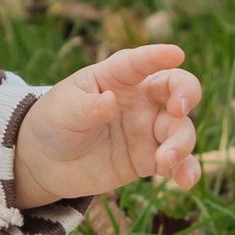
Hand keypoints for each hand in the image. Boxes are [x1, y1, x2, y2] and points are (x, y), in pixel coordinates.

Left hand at [13, 44, 202, 207]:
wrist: (47, 161)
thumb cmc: (55, 122)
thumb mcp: (63, 112)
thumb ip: (87, 107)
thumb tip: (109, 101)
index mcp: (115, 78)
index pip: (138, 63)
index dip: (157, 56)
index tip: (176, 53)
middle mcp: (139, 100)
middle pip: (175, 87)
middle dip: (187, 93)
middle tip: (179, 109)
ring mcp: (147, 129)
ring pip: (180, 128)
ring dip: (181, 142)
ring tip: (165, 160)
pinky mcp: (149, 158)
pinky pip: (176, 162)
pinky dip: (186, 170)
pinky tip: (185, 181)